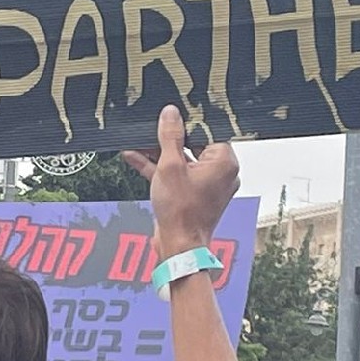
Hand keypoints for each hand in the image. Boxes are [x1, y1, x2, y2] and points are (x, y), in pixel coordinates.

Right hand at [122, 104, 239, 255]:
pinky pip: (177, 175)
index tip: (172, 115)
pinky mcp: (193, 195)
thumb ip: (170, 137)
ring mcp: (207, 185)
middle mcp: (221, 173)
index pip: (208, 132)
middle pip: (194, 145)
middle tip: (153, 125)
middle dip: (169, 138)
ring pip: (183, 161)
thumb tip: (171, 113)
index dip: (188, 123)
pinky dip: (159, 168)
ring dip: (160, 152)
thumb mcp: (170, 166)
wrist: (177, 246)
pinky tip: (135, 157)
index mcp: (224, 163)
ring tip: (139, 140)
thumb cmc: (181, 212)